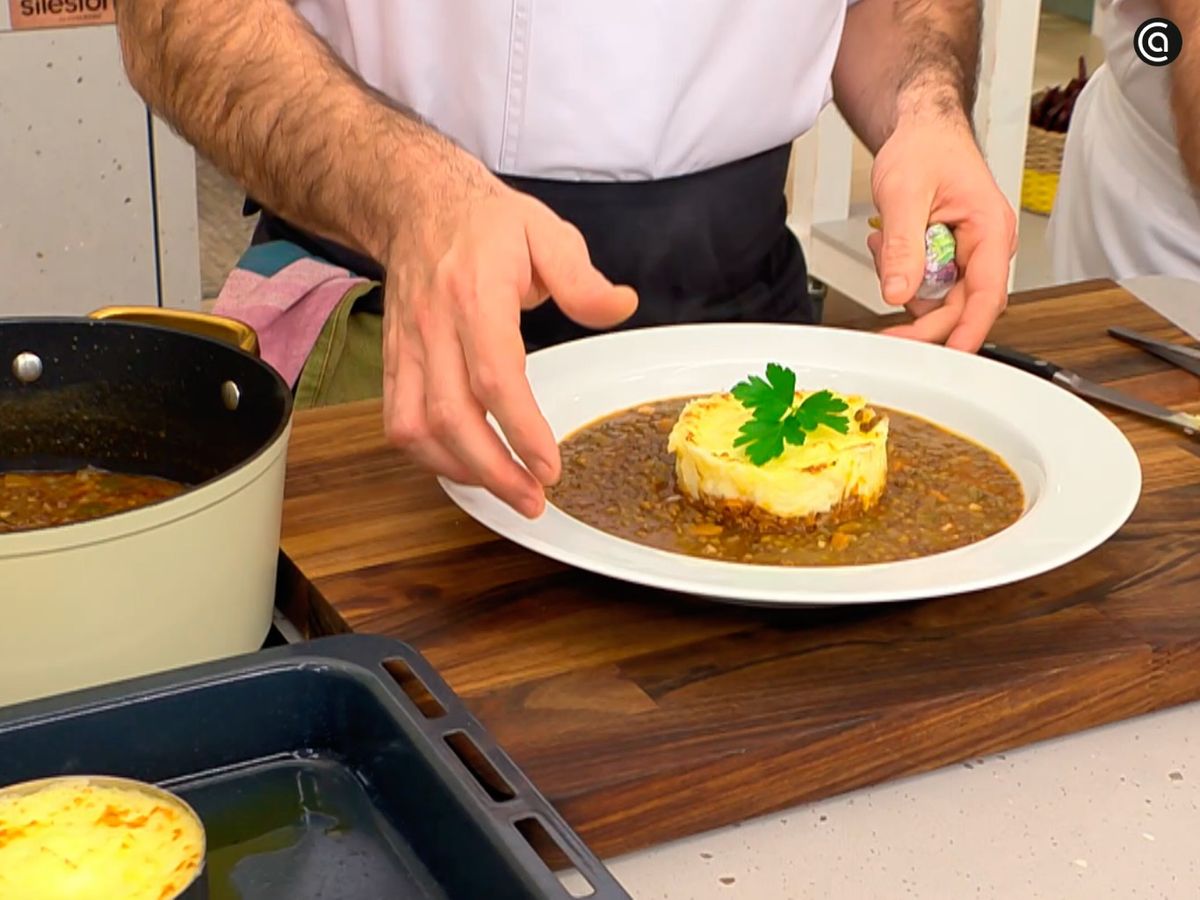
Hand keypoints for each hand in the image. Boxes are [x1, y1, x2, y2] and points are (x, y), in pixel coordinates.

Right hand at [382, 159, 637, 517]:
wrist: (414, 202)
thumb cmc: (484, 222)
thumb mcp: (547, 231)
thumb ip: (582, 278)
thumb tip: (621, 306)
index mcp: (476, 294)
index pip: (494, 374)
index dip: (521, 428)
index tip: (549, 465)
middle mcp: (434, 325)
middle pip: (452, 415)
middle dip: (492, 469)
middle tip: (532, 500)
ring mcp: (407, 345)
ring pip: (415, 426)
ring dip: (456, 470)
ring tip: (502, 490)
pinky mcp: (393, 360)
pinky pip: (398, 420)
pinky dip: (428, 455)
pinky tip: (465, 466)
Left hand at [866, 113, 1017, 350]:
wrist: (919, 130)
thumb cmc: (926, 147)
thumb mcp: (905, 194)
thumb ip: (903, 246)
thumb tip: (898, 291)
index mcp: (991, 230)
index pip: (986, 295)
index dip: (969, 331)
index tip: (951, 358)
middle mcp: (983, 248)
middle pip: (958, 307)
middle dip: (920, 319)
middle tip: (887, 336)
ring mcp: (964, 255)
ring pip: (934, 299)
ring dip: (903, 283)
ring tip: (885, 241)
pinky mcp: (943, 258)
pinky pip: (920, 284)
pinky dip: (898, 271)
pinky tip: (887, 242)